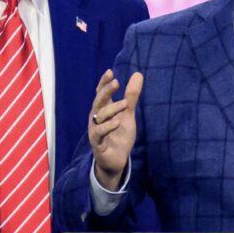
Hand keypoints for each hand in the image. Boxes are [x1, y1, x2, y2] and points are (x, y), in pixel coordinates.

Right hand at [88, 69, 143, 190]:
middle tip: (116, 82)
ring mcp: (96, 130)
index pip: (101, 93)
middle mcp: (96, 118)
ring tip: (125, 104)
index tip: (110, 72)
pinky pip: (99, 134)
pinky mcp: (97, 144)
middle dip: (106, 91)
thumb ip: (131, 96)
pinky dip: (107, 127)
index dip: (103, 82)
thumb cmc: (119, 135)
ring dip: (112, 109)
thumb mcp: (128, 114)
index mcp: (103, 109)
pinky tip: (117, 122)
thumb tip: (138, 73)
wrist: (116, 160)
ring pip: (99, 117)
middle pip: (98, 102)